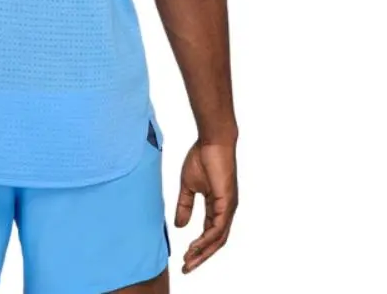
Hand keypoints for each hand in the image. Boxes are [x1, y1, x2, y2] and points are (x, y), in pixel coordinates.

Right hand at [175, 141, 237, 273]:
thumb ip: (185, 205)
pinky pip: (219, 227)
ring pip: (218, 238)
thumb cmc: (202, 157)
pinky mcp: (227, 202)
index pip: (209, 233)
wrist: (212, 141)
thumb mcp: (188, 185)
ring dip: (203, 251)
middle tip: (187, 267)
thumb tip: (180, 225)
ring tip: (189, 261)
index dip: (197, 247)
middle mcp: (225, 210)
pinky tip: (197, 245)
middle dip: (201, 256)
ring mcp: (228, 207)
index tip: (184, 257)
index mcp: (216, 206)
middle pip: (215, 241)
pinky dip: (208, 239)